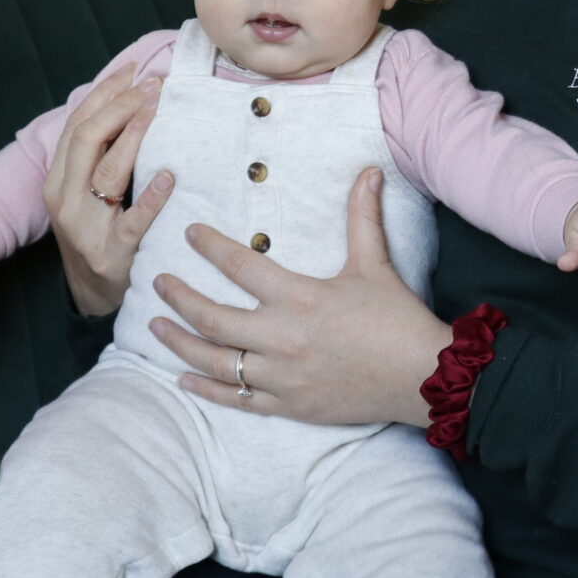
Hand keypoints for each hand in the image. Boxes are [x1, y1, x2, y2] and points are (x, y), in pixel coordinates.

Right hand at [43, 71, 175, 317]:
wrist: (93, 293)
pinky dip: (151, 198)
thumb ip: (100, 154)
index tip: (133, 70)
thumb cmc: (97, 232)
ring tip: (158, 110)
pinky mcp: (113, 255)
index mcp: (57, 179)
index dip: (104, 93)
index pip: (77, 125)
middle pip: (87, 139)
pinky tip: (169, 177)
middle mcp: (64, 199)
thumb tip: (131, 103)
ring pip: (106, 172)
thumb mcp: (85, 192)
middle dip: (120, 106)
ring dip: (134, 136)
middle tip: (154, 85)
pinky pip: (133, 223)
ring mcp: (86, 228)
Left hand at [146, 167, 451, 426]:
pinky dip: (207, 389)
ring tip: (155, 326)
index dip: (211, 247)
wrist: (422, 377)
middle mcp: (281, 338)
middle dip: (180, 298)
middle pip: (212, 318)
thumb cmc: (398, 319)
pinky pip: (237, 399)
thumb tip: (368, 171)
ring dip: (180, 344)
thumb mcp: (375, 264)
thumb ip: (362, 218)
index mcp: (299, 298)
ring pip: (216, 362)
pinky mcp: (288, 405)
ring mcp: (281, 377)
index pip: (241, 266)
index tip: (189, 234)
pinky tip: (183, 379)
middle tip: (158, 284)